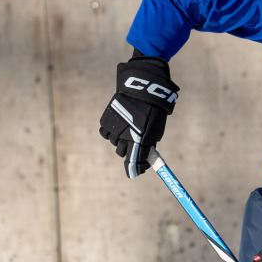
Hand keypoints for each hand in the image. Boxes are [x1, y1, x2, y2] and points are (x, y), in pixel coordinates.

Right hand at [99, 52, 177, 177]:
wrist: (141, 89)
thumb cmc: (153, 111)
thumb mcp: (155, 130)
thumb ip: (149, 145)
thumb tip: (145, 159)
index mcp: (140, 141)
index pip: (134, 162)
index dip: (135, 169)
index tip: (137, 172)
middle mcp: (126, 137)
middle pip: (123, 154)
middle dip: (129, 152)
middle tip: (134, 146)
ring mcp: (115, 129)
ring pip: (114, 143)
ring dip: (120, 140)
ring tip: (128, 126)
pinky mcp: (106, 122)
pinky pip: (106, 134)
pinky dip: (111, 132)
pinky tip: (118, 124)